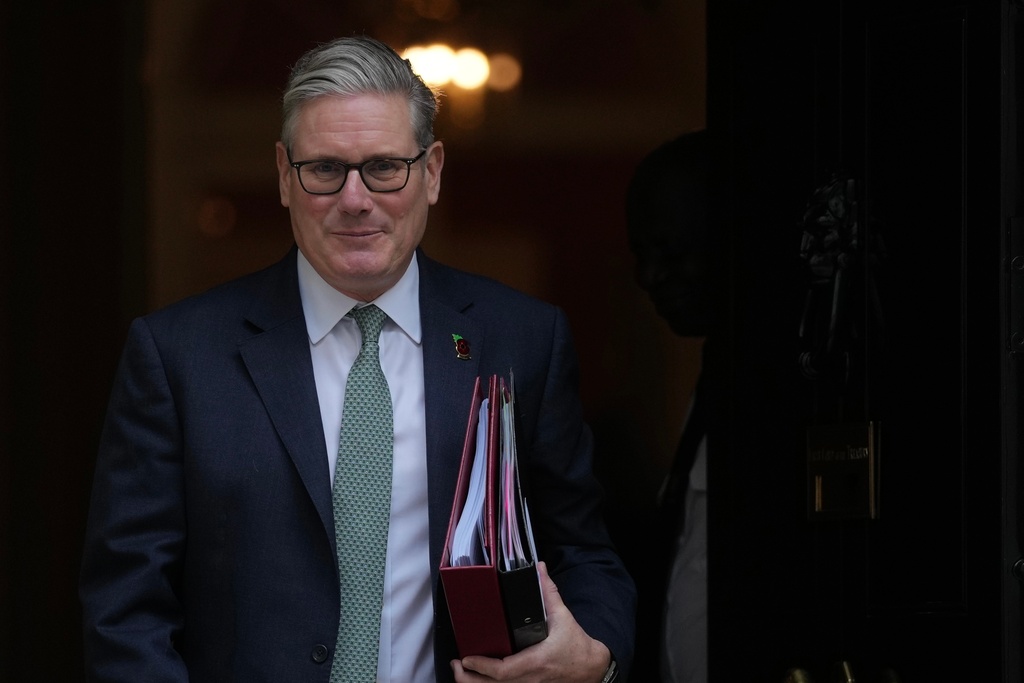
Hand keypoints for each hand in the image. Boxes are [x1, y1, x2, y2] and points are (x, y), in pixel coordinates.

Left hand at [450, 561, 611, 681]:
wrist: (591, 668)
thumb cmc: (576, 646)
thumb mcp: (563, 617)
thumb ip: (548, 592)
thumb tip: (539, 569)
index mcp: (536, 661)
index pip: (503, 670)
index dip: (482, 666)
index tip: (466, 658)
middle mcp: (530, 679)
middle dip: (469, 678)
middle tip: (456, 664)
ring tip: (462, 670)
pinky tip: (479, 677)